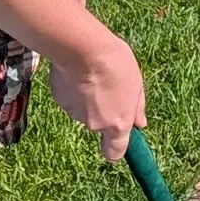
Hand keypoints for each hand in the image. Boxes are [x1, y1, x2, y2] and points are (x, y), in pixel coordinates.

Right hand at [52, 24, 143, 155]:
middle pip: (99, 124)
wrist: (83, 48)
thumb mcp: (137, 84)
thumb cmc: (116, 64)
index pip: (114, 152)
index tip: (116, 140)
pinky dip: (73, 88)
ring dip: (87, 98)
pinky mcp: (60, 100)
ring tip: (93, 73)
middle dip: (102, 109)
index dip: (114, 149)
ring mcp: (75, 113)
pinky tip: (78, 70)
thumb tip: (140, 124)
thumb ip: (137, 108)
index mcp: (117, 123)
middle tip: (108, 85)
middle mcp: (95, 124)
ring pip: (83, 109)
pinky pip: (69, 97)